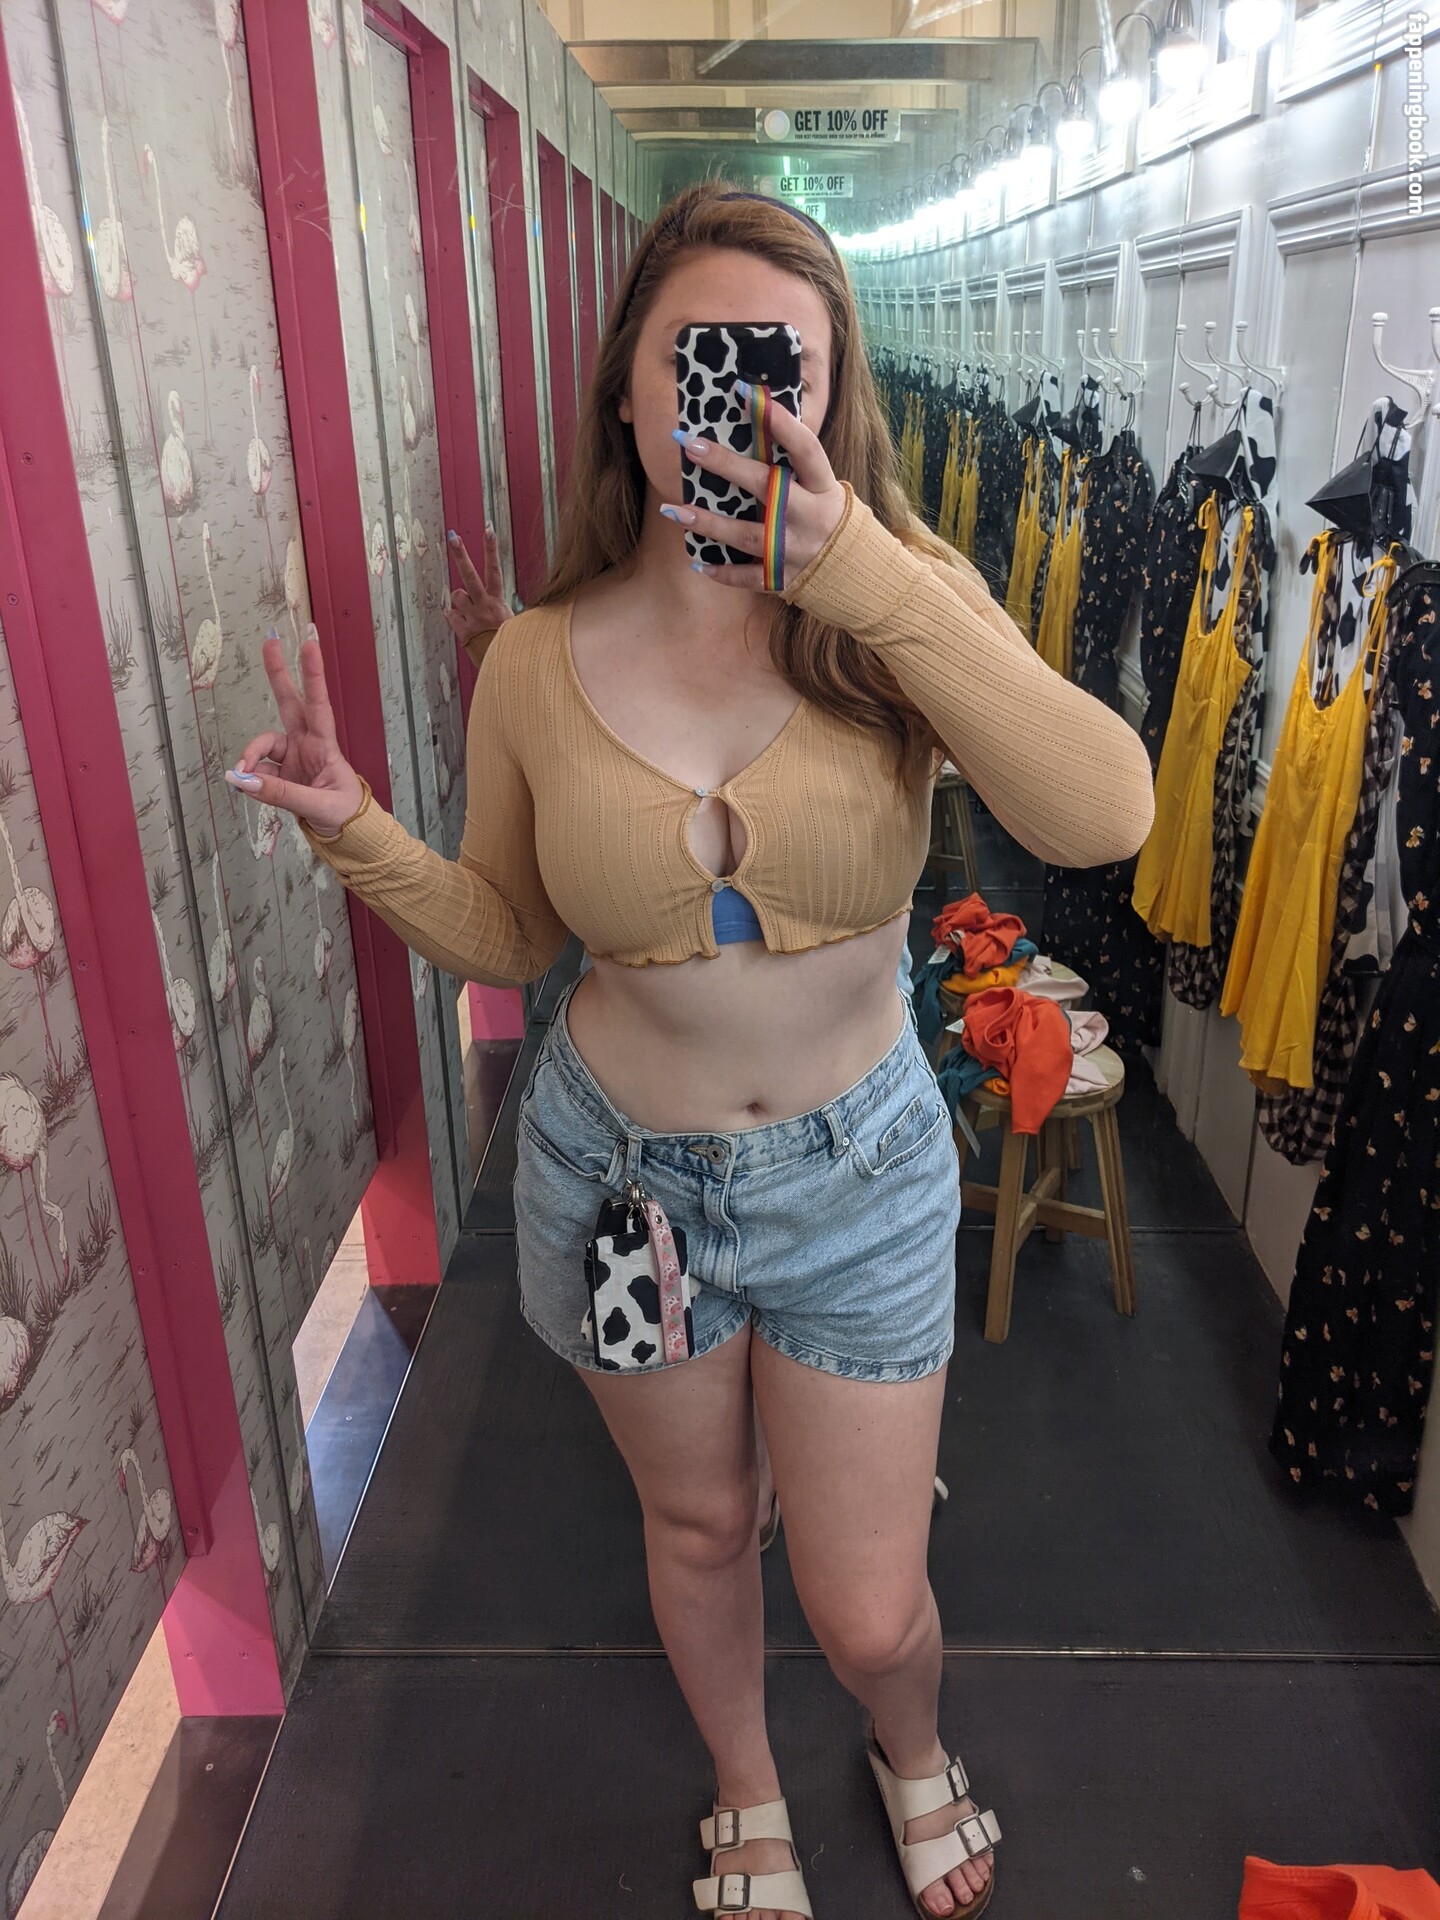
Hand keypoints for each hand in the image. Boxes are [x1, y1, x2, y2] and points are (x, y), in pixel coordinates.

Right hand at [225, 628, 364, 835]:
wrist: (347, 835)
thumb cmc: (344, 814)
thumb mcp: (318, 806)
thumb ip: (281, 794)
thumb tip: (244, 780)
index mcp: (325, 746)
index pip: (318, 705)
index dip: (313, 675)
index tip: (310, 644)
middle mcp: (307, 745)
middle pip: (289, 703)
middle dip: (279, 674)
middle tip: (269, 642)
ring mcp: (292, 758)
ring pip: (263, 745)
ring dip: (251, 756)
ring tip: (242, 775)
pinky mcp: (280, 775)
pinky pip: (258, 771)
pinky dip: (250, 779)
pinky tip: (247, 787)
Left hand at [444, 525, 509, 646]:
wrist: (507, 667)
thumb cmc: (511, 644)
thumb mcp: (513, 621)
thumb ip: (501, 607)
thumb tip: (496, 601)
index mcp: (498, 602)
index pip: (495, 570)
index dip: (491, 549)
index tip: (488, 530)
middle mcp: (484, 606)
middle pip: (470, 575)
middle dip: (461, 555)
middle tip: (453, 537)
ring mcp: (472, 617)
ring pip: (456, 595)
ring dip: (460, 600)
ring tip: (472, 612)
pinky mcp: (462, 631)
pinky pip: (451, 615)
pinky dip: (456, 618)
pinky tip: (466, 625)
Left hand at [659, 383, 846, 591]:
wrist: (857, 571)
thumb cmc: (829, 516)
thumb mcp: (823, 487)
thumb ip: (796, 464)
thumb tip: (758, 419)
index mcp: (823, 486)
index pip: (804, 447)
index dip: (777, 420)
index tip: (743, 391)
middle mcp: (809, 516)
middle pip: (765, 486)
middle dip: (725, 464)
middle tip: (689, 444)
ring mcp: (796, 549)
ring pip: (746, 535)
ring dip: (708, 523)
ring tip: (673, 510)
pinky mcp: (784, 577)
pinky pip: (748, 577)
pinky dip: (722, 573)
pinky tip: (697, 562)